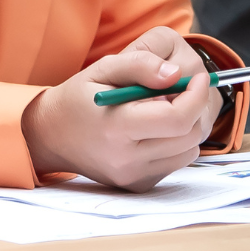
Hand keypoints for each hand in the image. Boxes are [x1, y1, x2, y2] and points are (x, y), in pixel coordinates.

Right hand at [20, 34, 223, 191]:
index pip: (177, 118)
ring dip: (188, 126)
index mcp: (117, 128)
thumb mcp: (104, 68)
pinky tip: (155, 130)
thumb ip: (141, 65)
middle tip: (184, 89)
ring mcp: (133, 177)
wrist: (52, 137)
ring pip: (189, 151)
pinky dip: (177, 143)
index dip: (196, 95)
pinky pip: (176, 163)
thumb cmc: (79, 98)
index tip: (197, 78)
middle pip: (188, 136)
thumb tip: (176, 74)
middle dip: (195, 108)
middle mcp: (126, 160)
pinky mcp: (139, 185)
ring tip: (166, 109)